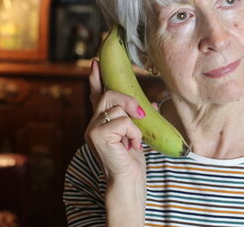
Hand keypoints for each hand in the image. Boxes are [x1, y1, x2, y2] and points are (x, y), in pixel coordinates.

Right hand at [85, 59, 146, 181]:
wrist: (129, 181)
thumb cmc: (132, 161)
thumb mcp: (137, 133)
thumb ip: (137, 117)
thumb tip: (151, 103)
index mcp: (101, 121)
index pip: (96, 95)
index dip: (96, 78)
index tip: (96, 62)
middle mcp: (93, 123)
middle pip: (108, 94)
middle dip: (128, 100)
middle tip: (141, 114)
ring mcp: (92, 129)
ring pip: (117, 107)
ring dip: (133, 124)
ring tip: (133, 140)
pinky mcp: (96, 135)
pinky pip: (122, 121)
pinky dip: (133, 133)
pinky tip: (131, 146)